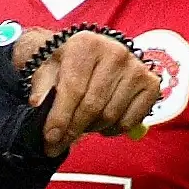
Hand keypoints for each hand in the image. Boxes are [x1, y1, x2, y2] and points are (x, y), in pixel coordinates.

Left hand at [25, 31, 161, 153]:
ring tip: (82, 123)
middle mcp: (115, 52)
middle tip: (59, 143)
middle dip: (73, 130)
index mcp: (86, 44)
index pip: (73, 88)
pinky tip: (103, 121)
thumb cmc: (68, 63)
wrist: (92, 53)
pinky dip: (113, 129)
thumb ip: (41, 86)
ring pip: (110, 116)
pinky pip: (130, 121)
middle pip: (92, 106)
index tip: (50, 138)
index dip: (60, 118)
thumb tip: (38, 104)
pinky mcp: (151, 84)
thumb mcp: (48, 68)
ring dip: (92, 128)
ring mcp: (136, 68)